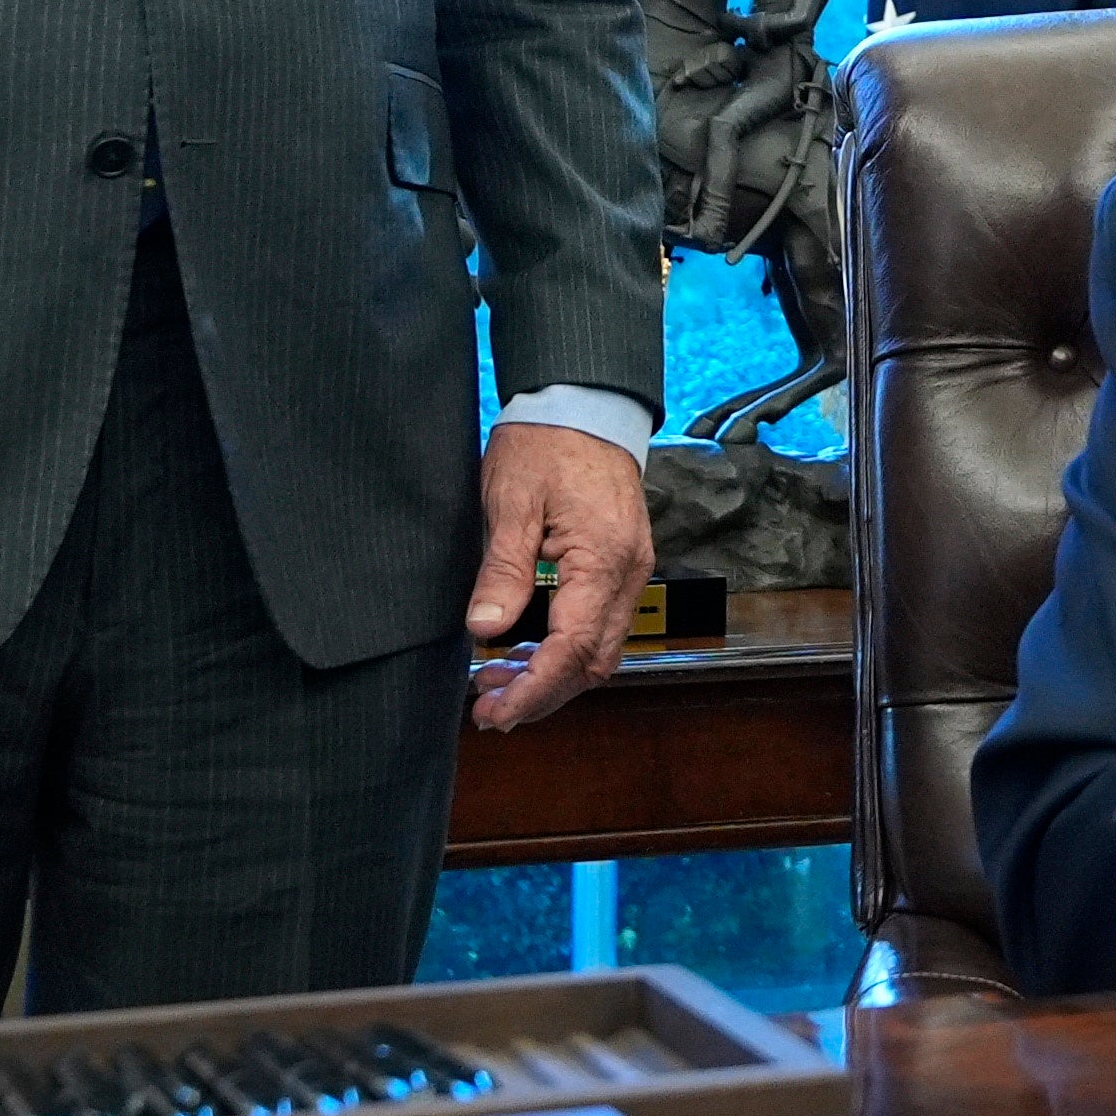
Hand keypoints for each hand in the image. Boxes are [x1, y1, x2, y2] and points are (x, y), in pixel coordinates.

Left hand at [465, 421, 649, 728]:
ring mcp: (629, 570)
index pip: (572, 649)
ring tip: (496, 686)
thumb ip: (503, 570)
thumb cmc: (546, 443)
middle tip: (487, 711)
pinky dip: (563, 651)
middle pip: (592, 663)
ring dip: (551, 677)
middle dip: (542, 695)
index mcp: (603, 560)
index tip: (494, 713)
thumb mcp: (511, 502)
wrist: (584, 402)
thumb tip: (485, 630)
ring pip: (598, 650)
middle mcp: (628, 573)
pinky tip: (524, 652)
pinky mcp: (620, 565)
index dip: (532, 690)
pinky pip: (599, 625)